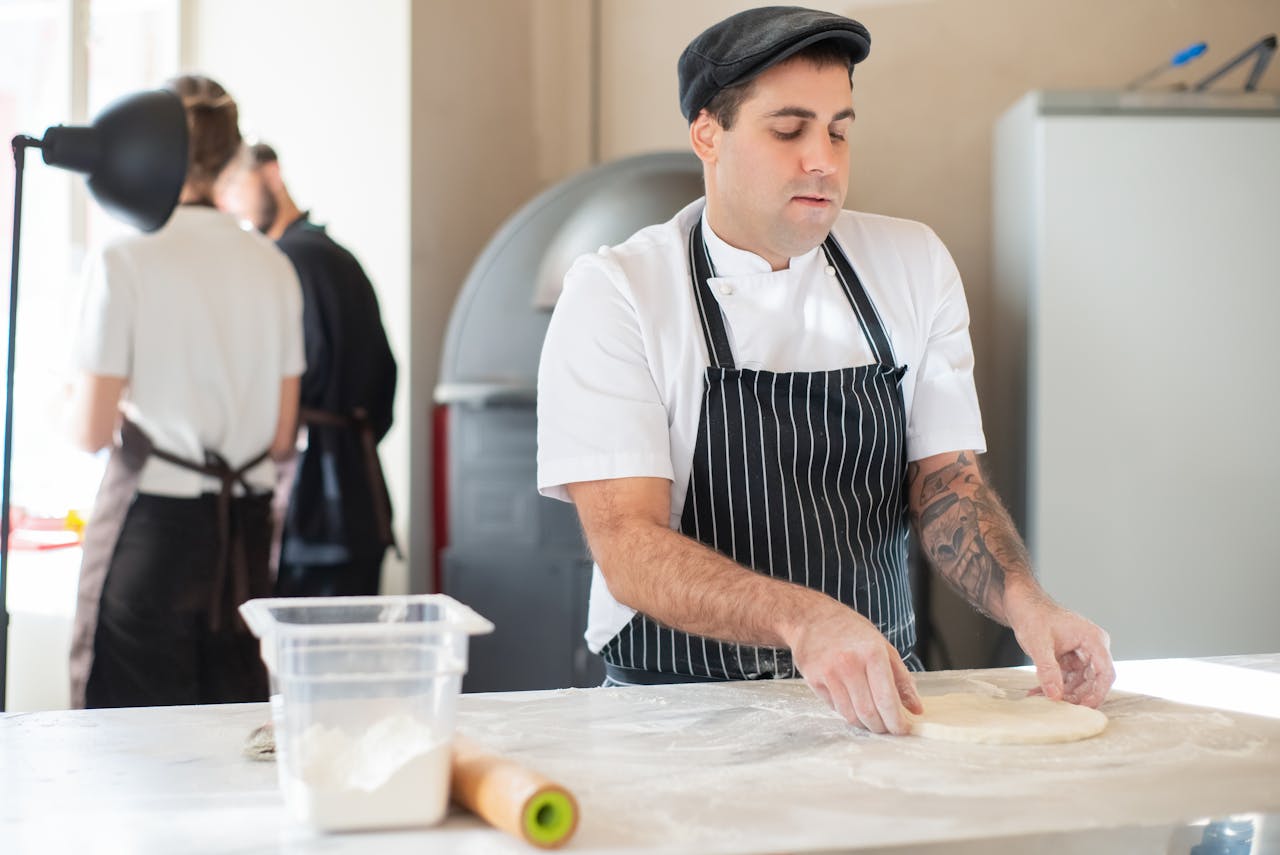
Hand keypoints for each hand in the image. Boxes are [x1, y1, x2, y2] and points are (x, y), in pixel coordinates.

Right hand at [787, 600, 923, 734]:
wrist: (812, 617)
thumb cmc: (850, 630)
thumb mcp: (883, 646)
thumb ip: (901, 678)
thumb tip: (916, 708)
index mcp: (872, 653)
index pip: (886, 699)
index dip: (897, 721)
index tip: (903, 729)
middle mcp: (849, 664)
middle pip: (868, 713)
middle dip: (882, 727)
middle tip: (888, 728)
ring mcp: (829, 673)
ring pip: (851, 715)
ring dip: (865, 723)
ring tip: (872, 717)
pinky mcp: (814, 680)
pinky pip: (835, 708)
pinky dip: (848, 712)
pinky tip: (852, 702)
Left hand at [1008, 590, 1114, 707]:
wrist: (1021, 603)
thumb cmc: (1033, 615)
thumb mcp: (1039, 644)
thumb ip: (1048, 670)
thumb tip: (1055, 696)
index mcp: (1093, 639)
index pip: (1105, 672)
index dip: (1097, 693)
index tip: (1084, 708)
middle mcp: (1092, 647)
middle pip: (1093, 681)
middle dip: (1076, 696)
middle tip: (1057, 707)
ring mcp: (1082, 653)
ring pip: (1080, 682)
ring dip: (1062, 693)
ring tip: (1041, 699)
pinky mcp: (1070, 658)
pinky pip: (1068, 678)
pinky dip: (1055, 686)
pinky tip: (1038, 693)